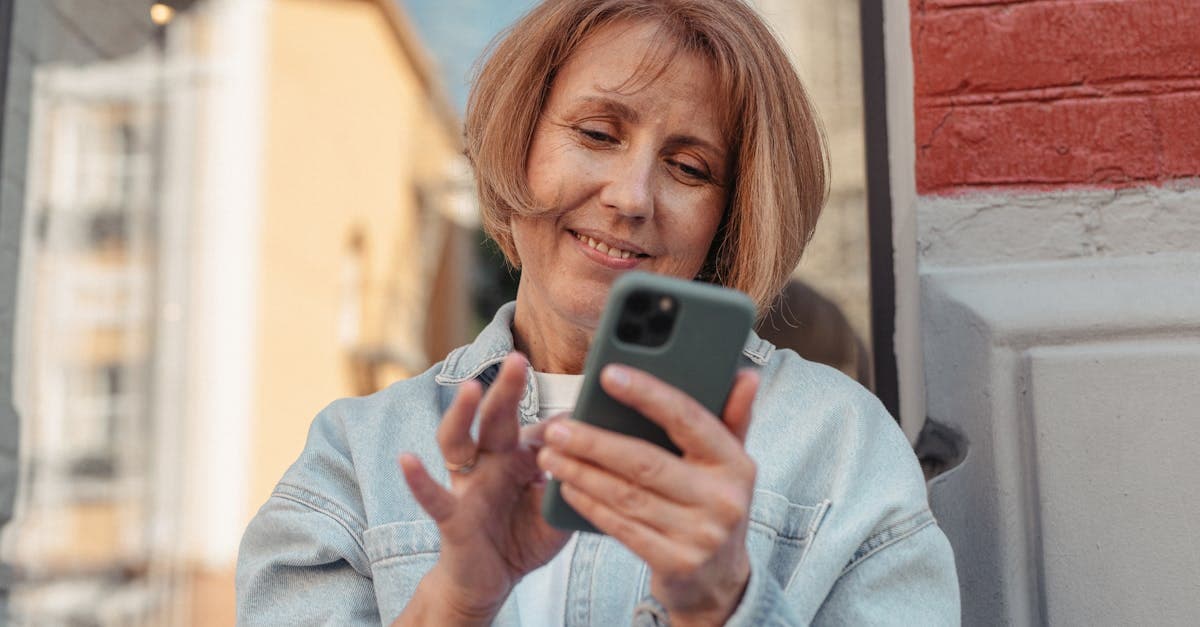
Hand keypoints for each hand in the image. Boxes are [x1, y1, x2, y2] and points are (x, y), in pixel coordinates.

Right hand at [397, 353, 569, 623]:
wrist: (491, 581)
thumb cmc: (525, 537)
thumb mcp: (557, 510)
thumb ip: (573, 482)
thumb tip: (594, 447)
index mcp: (521, 457)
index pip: (540, 428)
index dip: (561, 417)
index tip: (583, 392)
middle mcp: (491, 462)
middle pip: (496, 418)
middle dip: (506, 388)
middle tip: (518, 358)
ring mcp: (468, 485)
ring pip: (458, 442)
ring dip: (462, 414)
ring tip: (470, 388)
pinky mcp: (452, 516)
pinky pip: (433, 495)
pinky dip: (418, 479)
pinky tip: (407, 460)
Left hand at [537, 365, 759, 625]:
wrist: (720, 580)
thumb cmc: (714, 504)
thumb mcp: (730, 464)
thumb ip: (733, 417)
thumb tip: (747, 374)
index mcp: (736, 462)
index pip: (688, 419)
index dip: (647, 394)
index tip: (608, 375)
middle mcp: (723, 498)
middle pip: (646, 462)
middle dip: (594, 442)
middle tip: (557, 427)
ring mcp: (701, 534)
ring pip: (627, 495)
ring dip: (582, 473)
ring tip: (551, 455)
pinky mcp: (676, 563)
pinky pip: (622, 527)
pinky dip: (590, 505)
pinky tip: (567, 488)